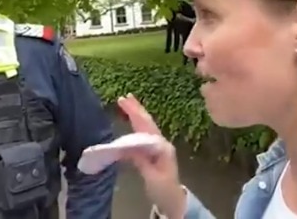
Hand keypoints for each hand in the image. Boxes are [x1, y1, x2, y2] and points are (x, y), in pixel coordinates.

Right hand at [117, 94, 186, 217]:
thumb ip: (141, 160)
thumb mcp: (151, 176)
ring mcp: (158, 146)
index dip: (136, 114)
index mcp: (162, 147)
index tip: (125, 102)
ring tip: (126, 102)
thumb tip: (127, 145)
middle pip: (147, 122)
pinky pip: (144, 133)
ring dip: (136, 114)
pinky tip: (131, 119)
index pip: (147, 126)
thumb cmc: (163, 189)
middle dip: (136, 109)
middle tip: (124, 96)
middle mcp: (161, 143)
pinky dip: (137, 124)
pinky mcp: (154, 151)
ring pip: (146, 126)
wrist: (173, 200)